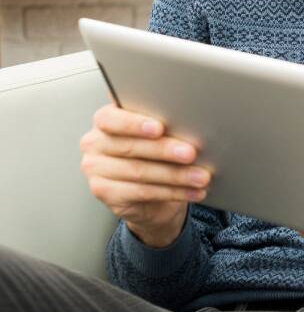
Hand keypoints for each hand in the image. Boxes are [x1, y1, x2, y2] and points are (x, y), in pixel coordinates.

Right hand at [80, 104, 207, 248]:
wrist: (148, 193)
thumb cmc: (154, 154)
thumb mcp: (157, 135)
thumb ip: (163, 125)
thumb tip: (190, 124)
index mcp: (106, 120)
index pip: (110, 118)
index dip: (134, 124)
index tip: (159, 128)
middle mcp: (95, 142)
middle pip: (131, 146)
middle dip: (166, 150)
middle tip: (192, 153)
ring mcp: (95, 169)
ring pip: (139, 171)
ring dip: (176, 175)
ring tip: (200, 177)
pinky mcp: (103, 192)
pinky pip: (141, 192)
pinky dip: (172, 192)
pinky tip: (192, 191)